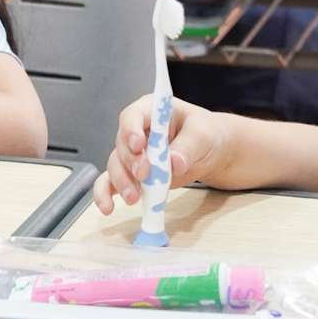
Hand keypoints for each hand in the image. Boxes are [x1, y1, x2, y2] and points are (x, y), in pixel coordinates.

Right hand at [92, 94, 227, 214]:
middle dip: (130, 162)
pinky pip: (112, 182)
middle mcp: (137, 131)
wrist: (210, 152)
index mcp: (152, 111)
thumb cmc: (205, 133)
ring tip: (133, 197)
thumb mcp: (203, 134)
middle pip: (122, 144)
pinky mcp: (132, 174)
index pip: (133, 116)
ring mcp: (133, 154)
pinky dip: (107, 194)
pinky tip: (107, 207)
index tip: (138, 146)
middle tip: (144, 175)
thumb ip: (189, 146)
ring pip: (116, 165)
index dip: (131, 130)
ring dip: (121, 182)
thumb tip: (175, 162)